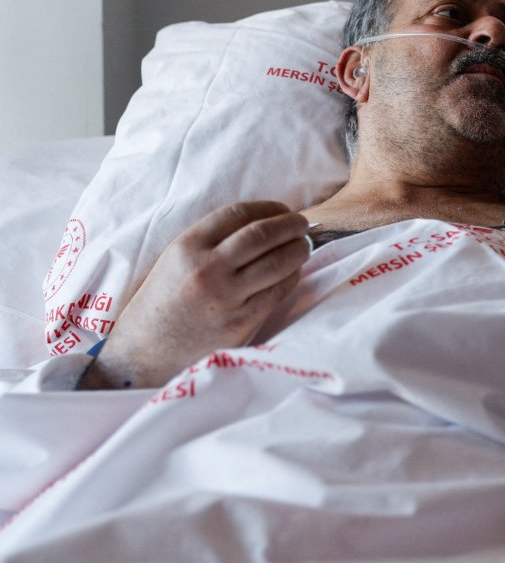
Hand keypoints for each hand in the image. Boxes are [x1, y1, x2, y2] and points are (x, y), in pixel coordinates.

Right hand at [80, 202, 310, 389]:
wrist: (143, 356)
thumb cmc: (162, 305)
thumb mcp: (174, 262)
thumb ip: (212, 242)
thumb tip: (262, 223)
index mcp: (187, 248)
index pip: (238, 213)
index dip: (268, 207)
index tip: (282, 209)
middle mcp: (207, 269)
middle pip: (263, 234)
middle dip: (291, 224)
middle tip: (303, 224)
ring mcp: (226, 297)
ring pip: (278, 262)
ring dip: (299, 249)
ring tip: (304, 246)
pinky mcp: (241, 322)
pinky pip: (278, 291)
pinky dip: (292, 277)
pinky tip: (293, 272)